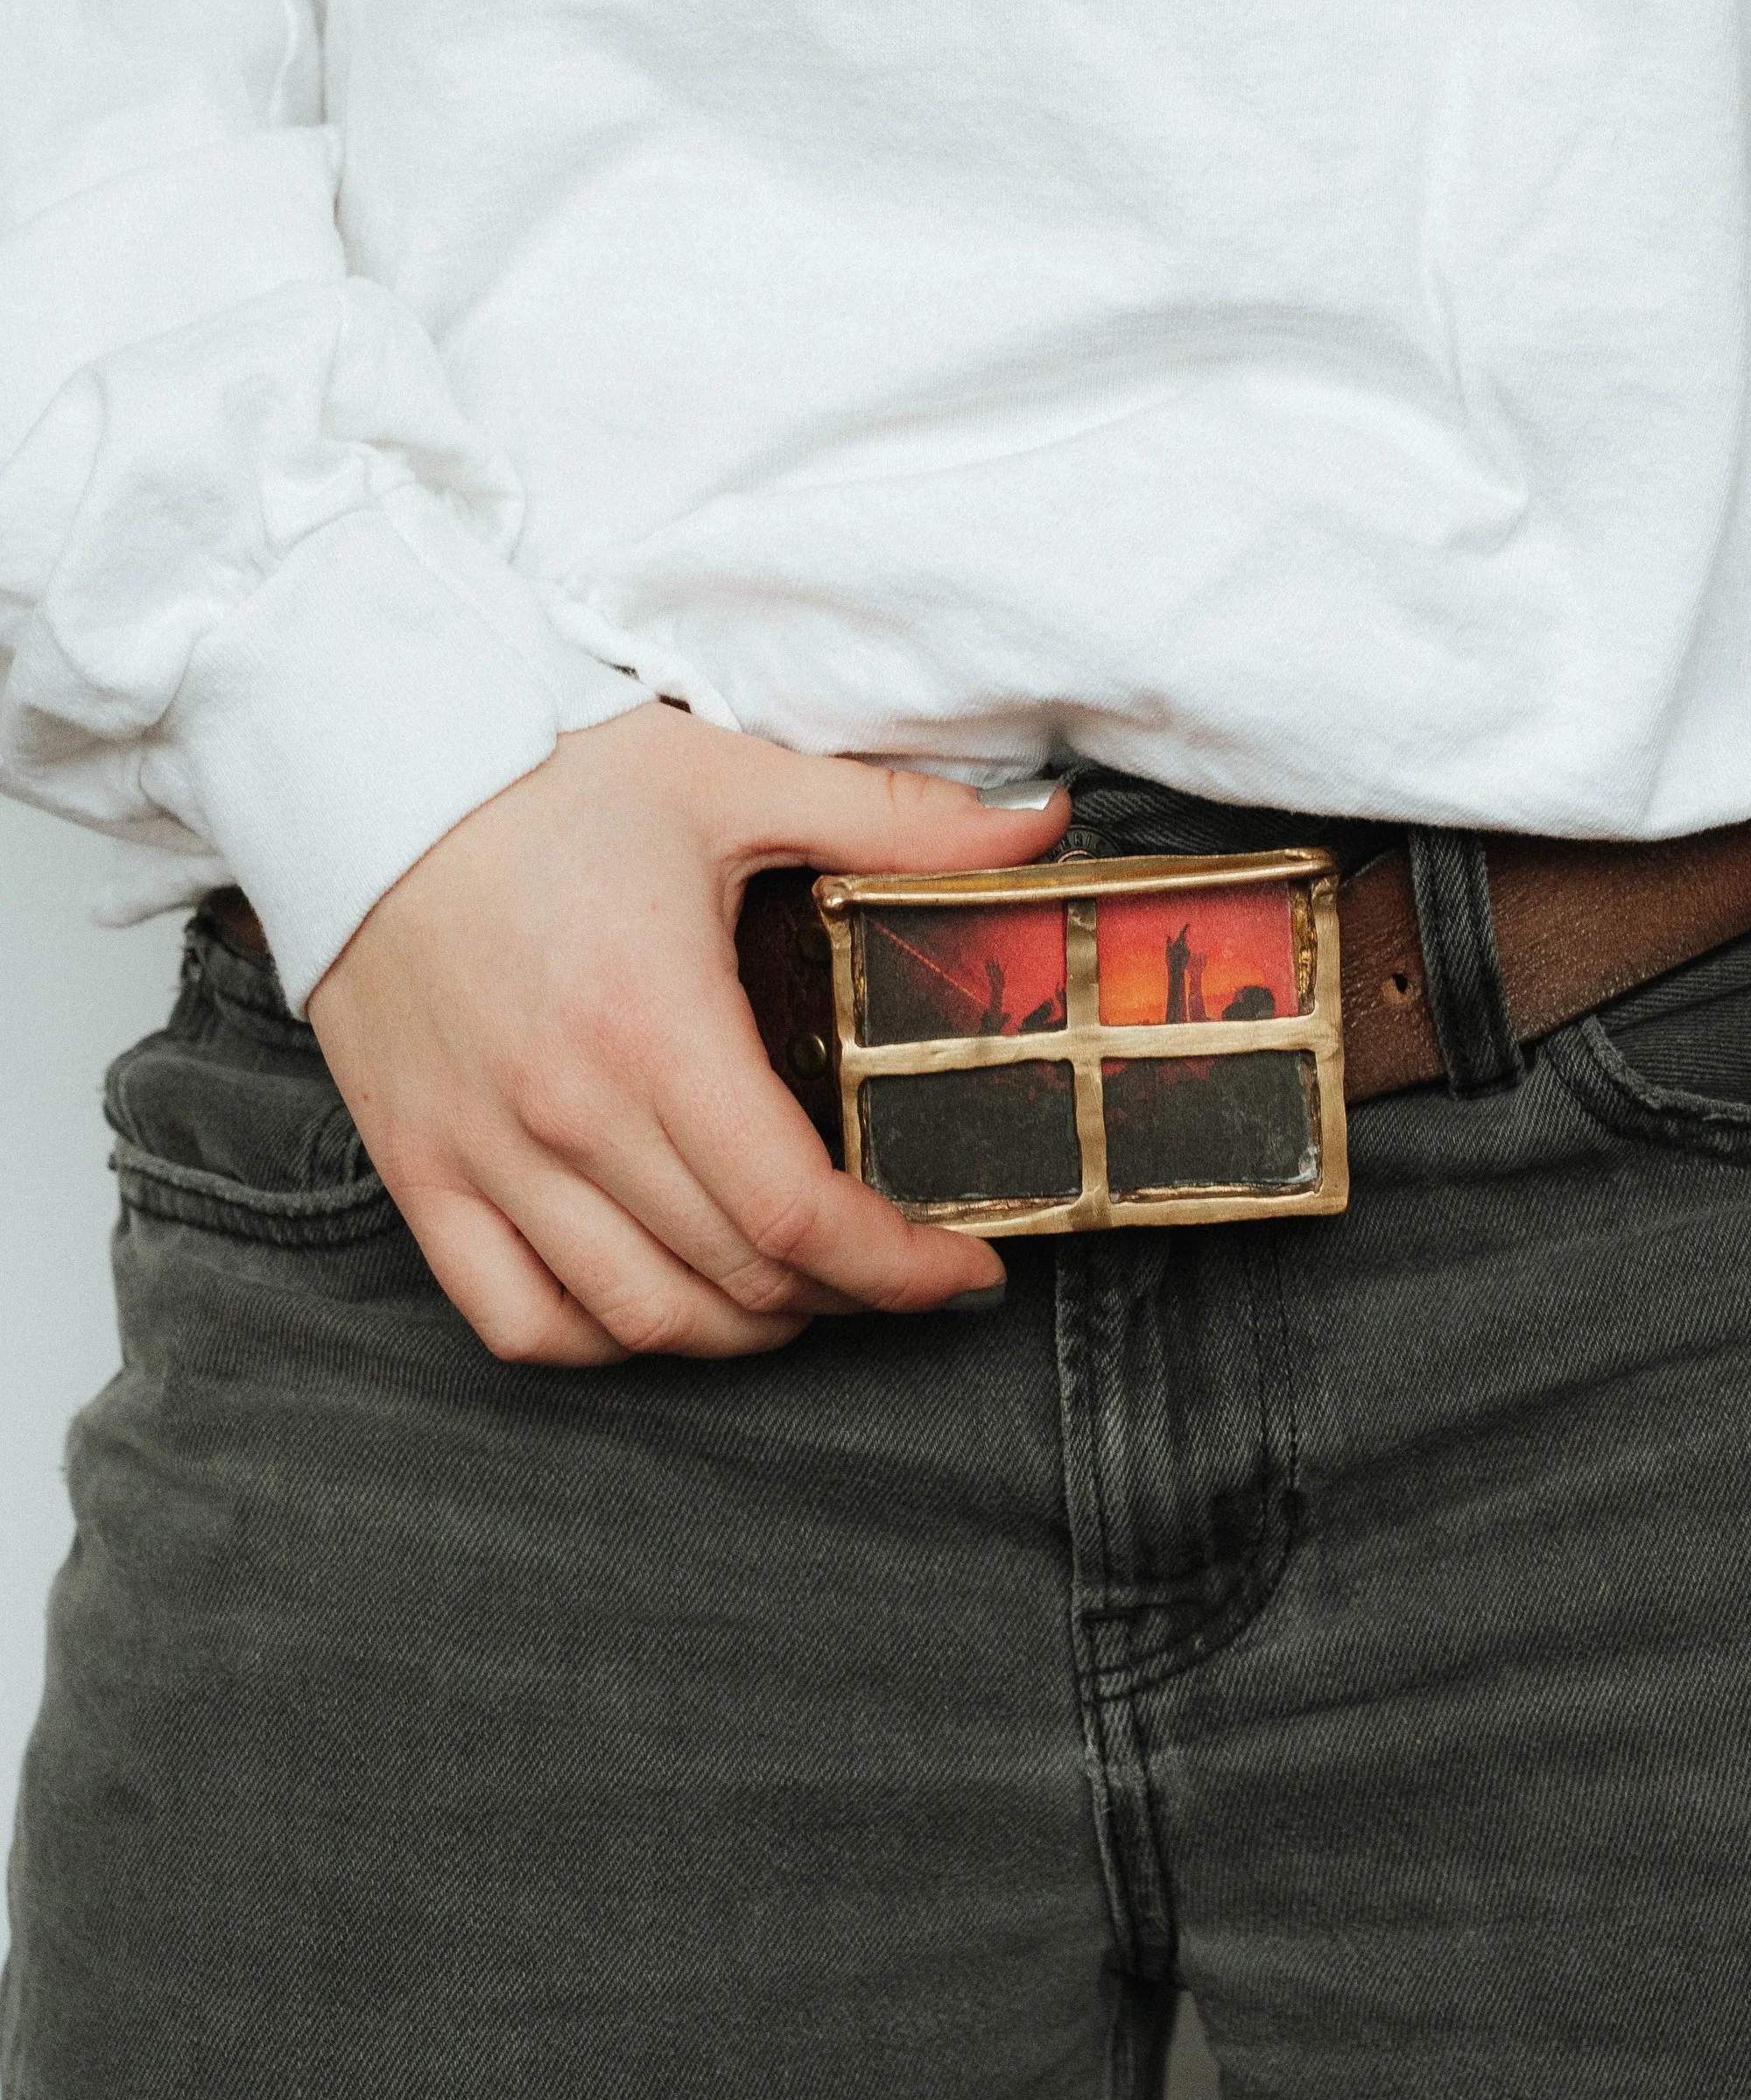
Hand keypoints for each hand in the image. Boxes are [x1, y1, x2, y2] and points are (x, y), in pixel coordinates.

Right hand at [306, 705, 1068, 1364]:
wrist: (361, 759)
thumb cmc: (544, 768)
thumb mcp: (733, 777)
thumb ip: (896, 818)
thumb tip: (1040, 826)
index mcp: (657, 1027)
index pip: (800, 1213)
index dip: (901, 1269)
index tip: (965, 1270)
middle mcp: (567, 1115)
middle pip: (737, 1278)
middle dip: (847, 1297)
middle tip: (903, 1269)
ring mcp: (482, 1155)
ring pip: (636, 1320)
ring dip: (740, 1331)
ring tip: (801, 1295)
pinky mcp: (417, 1168)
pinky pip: (514, 1316)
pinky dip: (600, 1340)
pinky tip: (660, 1307)